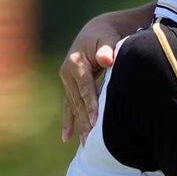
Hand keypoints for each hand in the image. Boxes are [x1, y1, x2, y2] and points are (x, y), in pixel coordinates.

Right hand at [60, 9, 145, 142]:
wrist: (99, 29)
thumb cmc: (108, 34)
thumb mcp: (109, 37)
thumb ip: (108, 48)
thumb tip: (107, 59)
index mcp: (75, 61)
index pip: (85, 88)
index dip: (91, 105)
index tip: (97, 122)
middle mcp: (67, 72)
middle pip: (78, 101)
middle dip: (85, 121)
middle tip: (91, 142)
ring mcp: (67, 79)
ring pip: (74, 106)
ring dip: (79, 125)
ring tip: (85, 146)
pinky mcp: (70, 85)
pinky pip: (69, 105)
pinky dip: (69, 121)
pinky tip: (67, 138)